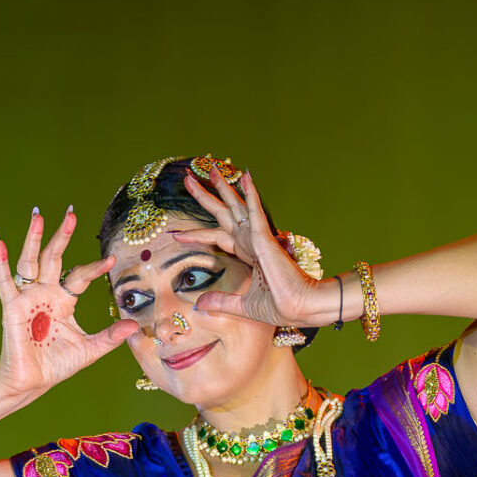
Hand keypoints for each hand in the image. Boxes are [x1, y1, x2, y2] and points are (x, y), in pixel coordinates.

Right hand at [0, 207, 136, 404]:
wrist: (32, 382)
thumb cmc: (56, 365)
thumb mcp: (90, 349)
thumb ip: (110, 336)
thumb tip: (135, 325)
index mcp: (64, 299)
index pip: (80, 276)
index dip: (94, 268)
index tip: (112, 260)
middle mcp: (45, 292)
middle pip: (53, 257)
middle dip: (62, 236)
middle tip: (71, 213)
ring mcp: (28, 296)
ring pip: (30, 261)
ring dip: (33, 238)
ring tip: (38, 216)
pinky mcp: (12, 305)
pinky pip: (5, 280)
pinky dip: (1, 262)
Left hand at [183, 163, 335, 331]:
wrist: (299, 308)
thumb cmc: (279, 307)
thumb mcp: (242, 305)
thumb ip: (222, 301)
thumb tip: (200, 303)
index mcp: (248, 254)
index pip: (218, 237)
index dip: (197, 234)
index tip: (177, 235)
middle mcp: (251, 241)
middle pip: (223, 214)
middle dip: (205, 195)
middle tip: (187, 178)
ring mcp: (258, 238)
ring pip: (236, 206)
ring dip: (223, 186)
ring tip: (209, 168)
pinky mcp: (265, 238)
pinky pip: (255, 211)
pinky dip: (250, 193)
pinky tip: (245, 175)